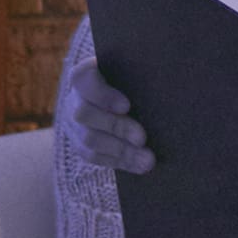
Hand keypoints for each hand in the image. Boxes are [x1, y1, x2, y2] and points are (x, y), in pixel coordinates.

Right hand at [55, 43, 151, 173]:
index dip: (102, 95)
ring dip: (121, 151)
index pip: (83, 79)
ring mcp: (74, 124)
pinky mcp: (79, 144)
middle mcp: (74, 99)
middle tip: (142, 137)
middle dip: (116, 127)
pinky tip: (139, 166)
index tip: (126, 106)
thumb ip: (139, 72)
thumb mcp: (132, 71)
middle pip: (84, 114)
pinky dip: (118, 162)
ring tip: (147, 159)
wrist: (119, 99)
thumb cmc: (132, 79)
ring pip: (89, 140)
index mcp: (85, 75)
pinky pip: (94, 157)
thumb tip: (164, 82)